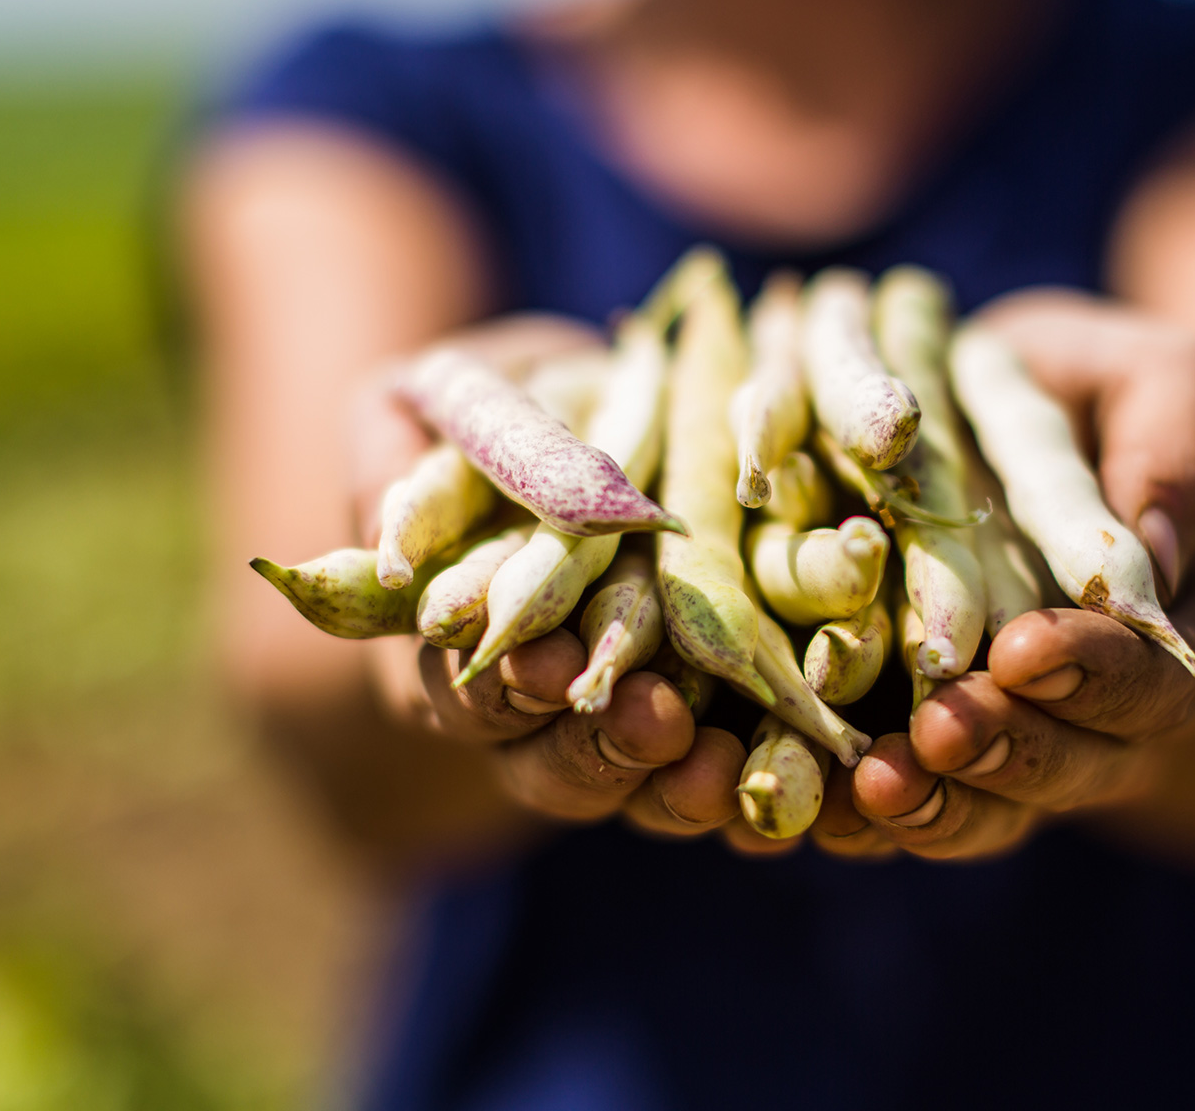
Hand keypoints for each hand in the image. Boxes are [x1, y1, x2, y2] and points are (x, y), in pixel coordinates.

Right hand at [353, 315, 751, 844]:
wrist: (609, 407)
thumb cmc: (496, 407)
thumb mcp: (425, 408)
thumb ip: (395, 461)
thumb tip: (386, 543)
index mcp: (450, 648)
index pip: (465, 692)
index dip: (500, 689)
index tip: (543, 666)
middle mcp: (540, 706)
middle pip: (557, 762)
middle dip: (603, 746)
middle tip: (656, 718)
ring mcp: (634, 714)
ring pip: (649, 787)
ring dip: (685, 786)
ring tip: (727, 762)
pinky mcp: (724, 707)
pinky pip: (742, 765)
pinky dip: (769, 772)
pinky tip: (808, 767)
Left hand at [838, 290, 1194, 859]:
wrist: (974, 426)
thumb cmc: (1080, 394)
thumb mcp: (1154, 377)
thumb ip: (1179, 436)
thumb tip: (1161, 555)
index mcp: (1185, 639)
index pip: (1164, 685)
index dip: (1100, 676)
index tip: (1026, 648)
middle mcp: (1105, 721)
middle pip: (1072, 767)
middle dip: (1004, 749)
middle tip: (939, 728)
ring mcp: (1010, 749)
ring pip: (983, 810)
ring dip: (929, 805)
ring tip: (870, 784)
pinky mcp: (916, 756)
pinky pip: (893, 811)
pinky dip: (849, 816)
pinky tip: (806, 804)